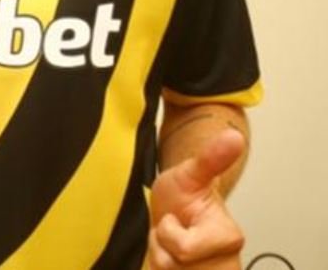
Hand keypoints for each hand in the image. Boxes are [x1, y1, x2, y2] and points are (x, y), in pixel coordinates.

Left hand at [147, 128, 245, 268]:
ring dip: (160, 256)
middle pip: (174, 266)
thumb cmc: (184, 194)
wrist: (174, 210)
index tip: (176, 219)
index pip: (183, 249)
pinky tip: (168, 255)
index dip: (169, 233)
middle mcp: (224, 262)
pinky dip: (160, 267)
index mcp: (227, 237)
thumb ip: (211, 158)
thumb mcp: (190, 173)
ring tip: (169, 240)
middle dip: (163, 247)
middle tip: (173, 229)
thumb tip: (234, 136)